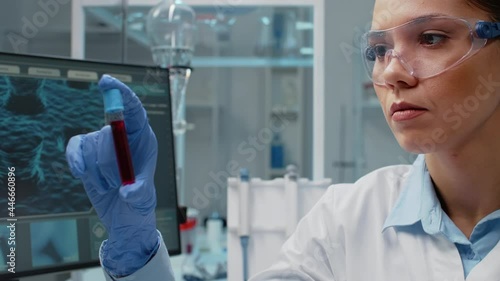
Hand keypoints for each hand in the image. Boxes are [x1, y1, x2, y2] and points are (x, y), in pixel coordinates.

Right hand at [65, 75, 158, 276]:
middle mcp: (123, 136)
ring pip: (91, 143)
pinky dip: (76, 161)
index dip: (121, 93)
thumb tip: (128, 190)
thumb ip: (139, 192)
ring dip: (98, 170)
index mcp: (143, 138)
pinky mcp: (87, 154)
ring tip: (109, 184)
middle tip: (117, 181)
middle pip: (109, 131)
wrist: (123, 216)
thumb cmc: (139, 203)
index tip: (107, 83)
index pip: (133, 109)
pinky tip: (81, 174)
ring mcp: (103, 144)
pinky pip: (75, 149)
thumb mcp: (145, 198)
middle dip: (110, 161)